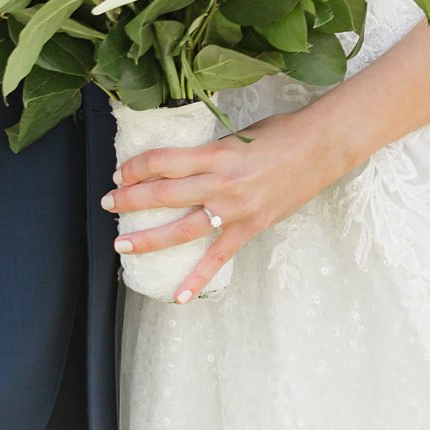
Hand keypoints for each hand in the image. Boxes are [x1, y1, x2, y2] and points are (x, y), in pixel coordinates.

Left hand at [103, 107, 350, 304]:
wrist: (321, 148)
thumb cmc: (281, 133)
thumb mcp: (238, 135)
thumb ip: (209, 152)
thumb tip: (181, 163)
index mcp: (216, 153)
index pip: (163, 161)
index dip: (136, 167)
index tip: (120, 172)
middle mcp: (221, 183)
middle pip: (163, 194)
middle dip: (130, 200)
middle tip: (108, 203)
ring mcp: (236, 209)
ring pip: (182, 229)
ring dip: (149, 239)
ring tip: (122, 244)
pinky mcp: (251, 228)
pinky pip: (218, 258)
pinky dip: (197, 278)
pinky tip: (178, 296)